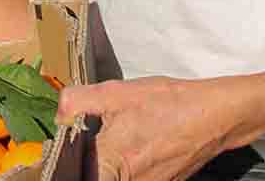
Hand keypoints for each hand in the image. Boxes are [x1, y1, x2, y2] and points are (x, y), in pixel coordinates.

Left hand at [57, 75, 247, 180]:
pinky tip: (122, 147)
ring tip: (96, 145)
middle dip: (83, 164)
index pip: (77, 177)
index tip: (53, 158)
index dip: (64, 168)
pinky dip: (121, 167)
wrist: (211, 115)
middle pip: (94, 177)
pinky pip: (131, 179)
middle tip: (75, 148)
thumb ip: (77, 102)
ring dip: (102, 166)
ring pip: (112, 178)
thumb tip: (57, 114)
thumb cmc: (164, 104)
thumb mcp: (114, 93)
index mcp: (112, 163)